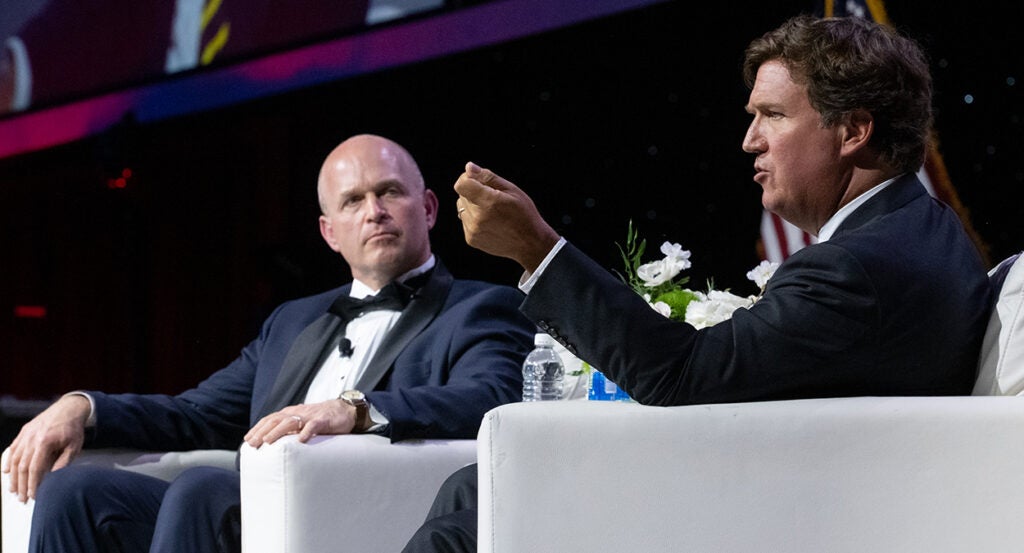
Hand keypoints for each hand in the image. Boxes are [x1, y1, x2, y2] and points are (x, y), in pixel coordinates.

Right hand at [2, 394, 89, 501]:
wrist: (68, 408)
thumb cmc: (73, 428)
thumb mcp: (74, 447)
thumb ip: (63, 463)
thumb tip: (54, 479)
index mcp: (44, 442)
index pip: (35, 469)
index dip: (33, 484)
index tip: (33, 496)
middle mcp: (31, 439)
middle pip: (22, 467)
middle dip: (22, 485)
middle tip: (22, 498)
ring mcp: (25, 435)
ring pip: (15, 459)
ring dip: (13, 477)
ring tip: (13, 490)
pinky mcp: (23, 432)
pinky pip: (13, 448)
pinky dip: (9, 461)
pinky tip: (7, 471)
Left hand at [243, 400, 357, 447]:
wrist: (346, 410)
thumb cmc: (323, 419)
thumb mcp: (303, 422)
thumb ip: (291, 430)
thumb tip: (274, 443)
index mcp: (292, 413)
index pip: (270, 419)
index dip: (258, 428)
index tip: (248, 439)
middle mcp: (298, 413)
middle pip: (276, 420)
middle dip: (262, 431)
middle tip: (252, 443)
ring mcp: (311, 416)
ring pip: (290, 422)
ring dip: (277, 431)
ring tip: (268, 441)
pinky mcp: (324, 420)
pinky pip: (314, 425)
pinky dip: (306, 432)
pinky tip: (300, 440)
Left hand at [454, 162, 560, 271]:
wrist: (529, 243)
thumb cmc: (524, 214)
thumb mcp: (511, 190)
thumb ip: (488, 177)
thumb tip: (469, 168)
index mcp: (489, 202)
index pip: (461, 184)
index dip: (467, 178)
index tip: (477, 179)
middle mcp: (478, 217)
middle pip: (461, 195)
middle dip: (472, 192)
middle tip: (492, 198)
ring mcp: (473, 230)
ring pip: (461, 207)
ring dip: (472, 205)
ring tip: (491, 211)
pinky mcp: (471, 239)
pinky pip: (465, 220)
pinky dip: (473, 218)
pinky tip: (489, 222)